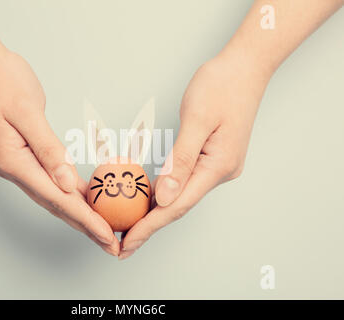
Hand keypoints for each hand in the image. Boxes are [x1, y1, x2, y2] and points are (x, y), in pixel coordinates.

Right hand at [0, 44, 118, 255]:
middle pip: (57, 204)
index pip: (57, 198)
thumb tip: (68, 183)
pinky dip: (73, 192)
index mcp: (13, 162)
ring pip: (56, 196)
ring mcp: (19, 164)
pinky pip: (54, 180)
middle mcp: (15, 169)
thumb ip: (48, 149)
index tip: (107, 235)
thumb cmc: (2, 82)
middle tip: (112, 244)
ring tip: (105, 229)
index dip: (85, 219)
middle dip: (86, 225)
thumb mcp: (28, 112)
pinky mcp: (27, 155)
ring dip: (81, 213)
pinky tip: (89, 198)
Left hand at [120, 54, 270, 258]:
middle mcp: (220, 172)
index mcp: (217, 166)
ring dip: (156, 212)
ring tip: (130, 226)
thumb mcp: (196, 120)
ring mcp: (218, 166)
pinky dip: (166, 192)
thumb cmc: (221, 86)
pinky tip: (149, 198)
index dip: (149, 227)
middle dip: (149, 226)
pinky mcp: (213, 158)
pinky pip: (185, 181)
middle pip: (179, 206)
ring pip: (182, 195)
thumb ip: (180, 161)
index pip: (176, 206)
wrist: (245, 67)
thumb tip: (163, 198)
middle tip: (121, 244)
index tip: (125, 245)